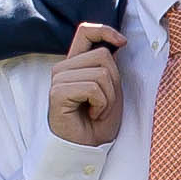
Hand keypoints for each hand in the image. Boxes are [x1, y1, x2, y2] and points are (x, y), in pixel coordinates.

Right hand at [44, 21, 127, 148]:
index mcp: (75, 63)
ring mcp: (58, 79)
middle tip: (104, 103)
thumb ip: (108, 65)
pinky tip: (92, 115)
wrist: (87, 148)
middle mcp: (63, 68)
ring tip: (97, 110)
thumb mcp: (111, 87)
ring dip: (108, 97)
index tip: (122, 42)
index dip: (105, 31)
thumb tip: (117, 43)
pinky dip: (101, 105)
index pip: (86, 31)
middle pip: (103, 55)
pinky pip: (93, 88)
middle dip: (114, 82)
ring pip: (101, 73)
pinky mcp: (58, 93)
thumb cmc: (98, 121)